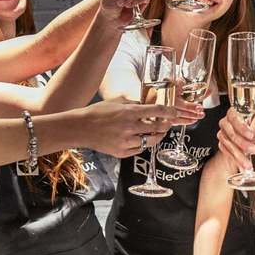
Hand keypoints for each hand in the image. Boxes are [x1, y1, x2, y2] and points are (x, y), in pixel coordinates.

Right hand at [79, 98, 203, 157]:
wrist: (80, 128)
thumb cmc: (97, 112)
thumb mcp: (116, 102)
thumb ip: (133, 104)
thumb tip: (147, 104)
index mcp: (130, 113)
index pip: (156, 111)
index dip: (169, 112)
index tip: (174, 112)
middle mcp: (130, 128)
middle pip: (157, 128)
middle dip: (166, 125)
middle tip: (167, 123)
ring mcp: (126, 142)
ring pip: (150, 141)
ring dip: (156, 136)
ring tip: (157, 133)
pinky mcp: (122, 153)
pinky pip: (139, 149)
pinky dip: (142, 144)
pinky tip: (141, 139)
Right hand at [217, 110, 254, 170]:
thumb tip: (253, 133)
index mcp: (234, 113)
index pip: (234, 118)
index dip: (242, 128)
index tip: (252, 135)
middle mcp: (226, 123)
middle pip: (231, 134)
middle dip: (242, 144)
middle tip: (252, 149)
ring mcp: (223, 134)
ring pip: (228, 146)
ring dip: (239, 156)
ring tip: (248, 164)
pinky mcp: (224, 145)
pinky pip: (228, 154)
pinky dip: (236, 161)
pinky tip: (243, 166)